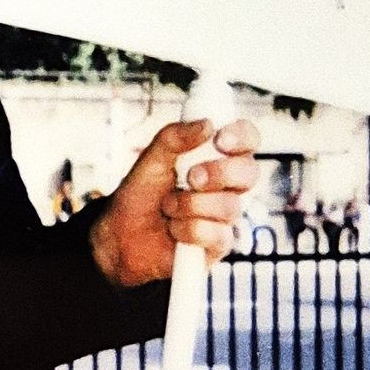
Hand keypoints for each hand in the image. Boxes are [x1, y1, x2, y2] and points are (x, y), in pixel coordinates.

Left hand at [88, 117, 260, 288]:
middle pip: (249, 173)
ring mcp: (225, 216)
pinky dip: (188, 230)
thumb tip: (206, 124)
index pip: (247, 139)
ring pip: (230, 206)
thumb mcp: (151, 159)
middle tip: (191, 178)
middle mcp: (228, 186)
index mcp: (217, 158)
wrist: (121, 236)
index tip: (220, 139)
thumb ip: (174, 138)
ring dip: (190, 205)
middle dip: (219, 173)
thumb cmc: (141, 194)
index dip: (242, 136)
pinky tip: (174, 230)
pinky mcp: (219, 245)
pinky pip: (217, 235)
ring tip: (168, 207)